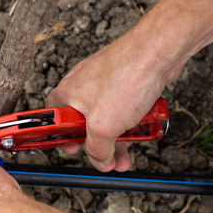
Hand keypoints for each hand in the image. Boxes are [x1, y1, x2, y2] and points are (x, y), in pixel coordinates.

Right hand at [46, 33, 182, 171]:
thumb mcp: (104, 126)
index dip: (62, 138)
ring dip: (116, 138)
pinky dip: (129, 121)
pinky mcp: (122, 80)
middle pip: (83, 123)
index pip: (54, 120)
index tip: (72, 149)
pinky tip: (140, 129)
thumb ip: (97, 149)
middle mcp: (81, 86)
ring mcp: (103, 82)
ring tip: (126, 154)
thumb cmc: (127, 77)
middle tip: (106, 157)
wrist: (158, 51)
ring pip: (105, 116)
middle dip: (98, 145)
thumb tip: (100, 160)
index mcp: (67, 94)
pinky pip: (121, 107)